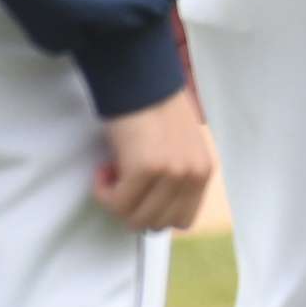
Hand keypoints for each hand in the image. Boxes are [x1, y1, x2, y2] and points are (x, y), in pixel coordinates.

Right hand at [93, 87, 212, 231]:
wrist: (139, 83)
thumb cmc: (154, 114)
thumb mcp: (179, 150)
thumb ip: (175, 179)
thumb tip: (153, 212)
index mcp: (203, 172)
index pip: (183, 220)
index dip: (154, 213)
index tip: (138, 194)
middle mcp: (193, 174)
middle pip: (158, 223)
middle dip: (132, 210)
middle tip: (121, 183)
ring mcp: (172, 172)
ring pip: (136, 217)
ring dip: (116, 201)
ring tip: (112, 173)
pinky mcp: (147, 167)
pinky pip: (117, 202)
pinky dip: (102, 191)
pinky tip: (103, 168)